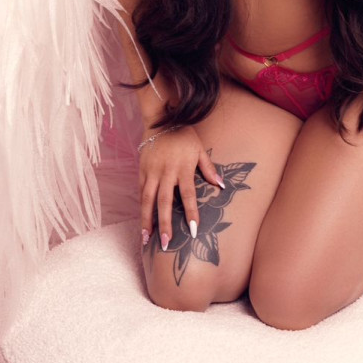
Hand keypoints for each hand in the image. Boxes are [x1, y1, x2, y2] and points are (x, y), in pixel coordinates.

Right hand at [138, 122, 223, 251]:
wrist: (161, 119)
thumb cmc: (184, 135)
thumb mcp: (199, 149)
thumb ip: (208, 168)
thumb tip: (221, 185)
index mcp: (183, 168)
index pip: (188, 195)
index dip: (191, 213)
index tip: (193, 230)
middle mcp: (166, 171)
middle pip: (164, 202)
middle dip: (164, 224)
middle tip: (166, 244)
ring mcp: (151, 171)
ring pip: (148, 200)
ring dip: (147, 220)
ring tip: (146, 239)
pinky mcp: (141, 170)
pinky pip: (141, 192)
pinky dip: (141, 207)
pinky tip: (142, 221)